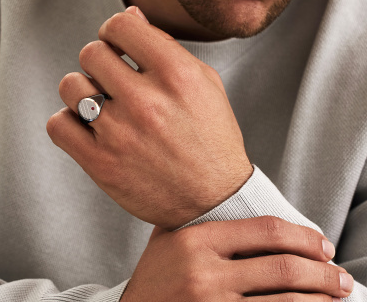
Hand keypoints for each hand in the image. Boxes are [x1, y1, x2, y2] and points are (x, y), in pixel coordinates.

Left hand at [47, 6, 252, 228]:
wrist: (212, 199)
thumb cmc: (211, 139)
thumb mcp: (205, 83)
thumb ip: (166, 45)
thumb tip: (131, 14)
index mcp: (176, 75)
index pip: (121, 25)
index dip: (115, 30)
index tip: (118, 44)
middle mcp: (146, 101)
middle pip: (91, 52)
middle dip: (100, 59)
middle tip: (113, 77)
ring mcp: (120, 133)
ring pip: (70, 85)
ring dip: (83, 89)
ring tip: (103, 103)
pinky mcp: (100, 163)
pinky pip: (58, 125)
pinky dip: (69, 121)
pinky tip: (89, 126)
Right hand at [122, 216, 353, 300]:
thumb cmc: (152, 277)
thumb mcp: (165, 238)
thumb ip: (194, 219)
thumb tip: (230, 202)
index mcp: (196, 241)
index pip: (264, 231)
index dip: (301, 235)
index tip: (321, 242)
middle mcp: (206, 274)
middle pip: (282, 269)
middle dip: (322, 272)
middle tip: (341, 275)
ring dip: (320, 300)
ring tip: (338, 295)